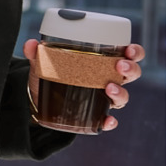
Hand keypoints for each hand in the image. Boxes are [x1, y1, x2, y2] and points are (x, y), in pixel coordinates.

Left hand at [23, 37, 144, 132]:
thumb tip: (30, 44)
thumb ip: (38, 53)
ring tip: (109, 88)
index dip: (135, 52)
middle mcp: (108, 79)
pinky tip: (107, 121)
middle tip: (119, 66)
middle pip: (131, 75)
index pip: (128, 55)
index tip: (129, 50)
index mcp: (103, 62)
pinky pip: (106, 120)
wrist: (39, 98)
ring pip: (123, 96)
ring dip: (120, 92)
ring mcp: (103, 99)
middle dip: (131, 70)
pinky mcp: (94, 116)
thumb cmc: (52, 73)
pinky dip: (108, 122)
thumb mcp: (44, 62)